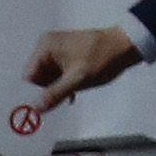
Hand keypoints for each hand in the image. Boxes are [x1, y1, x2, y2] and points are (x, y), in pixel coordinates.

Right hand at [26, 23, 149, 101]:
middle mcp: (47, 47)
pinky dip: (63, 85)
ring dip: (56, 89)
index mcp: (45, 47)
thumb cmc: (102, 58)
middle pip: (37, 77)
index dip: (33, 92)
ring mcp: (58, 51)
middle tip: (57, 104)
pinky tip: (72, 94)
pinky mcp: (67, 56)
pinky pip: (58, 74)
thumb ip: (54, 94)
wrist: (126, 46)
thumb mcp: (77, 79)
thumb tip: (35, 109)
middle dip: (46, 91)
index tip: (40, 108)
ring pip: (48, 78)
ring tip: (69, 96)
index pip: (29, 75)